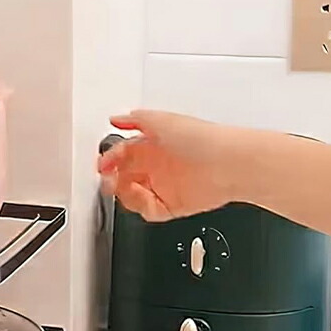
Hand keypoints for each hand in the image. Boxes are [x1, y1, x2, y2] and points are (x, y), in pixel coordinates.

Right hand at [97, 110, 243, 221]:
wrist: (227, 164)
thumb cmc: (201, 139)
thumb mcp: (162, 120)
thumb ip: (135, 120)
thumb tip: (116, 119)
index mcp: (154, 145)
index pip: (123, 154)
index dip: (110, 160)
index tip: (102, 164)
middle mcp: (158, 166)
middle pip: (124, 176)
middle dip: (112, 178)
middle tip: (107, 178)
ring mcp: (164, 187)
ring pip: (131, 195)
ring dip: (124, 193)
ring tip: (124, 187)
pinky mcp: (171, 206)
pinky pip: (147, 210)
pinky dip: (141, 205)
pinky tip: (144, 196)